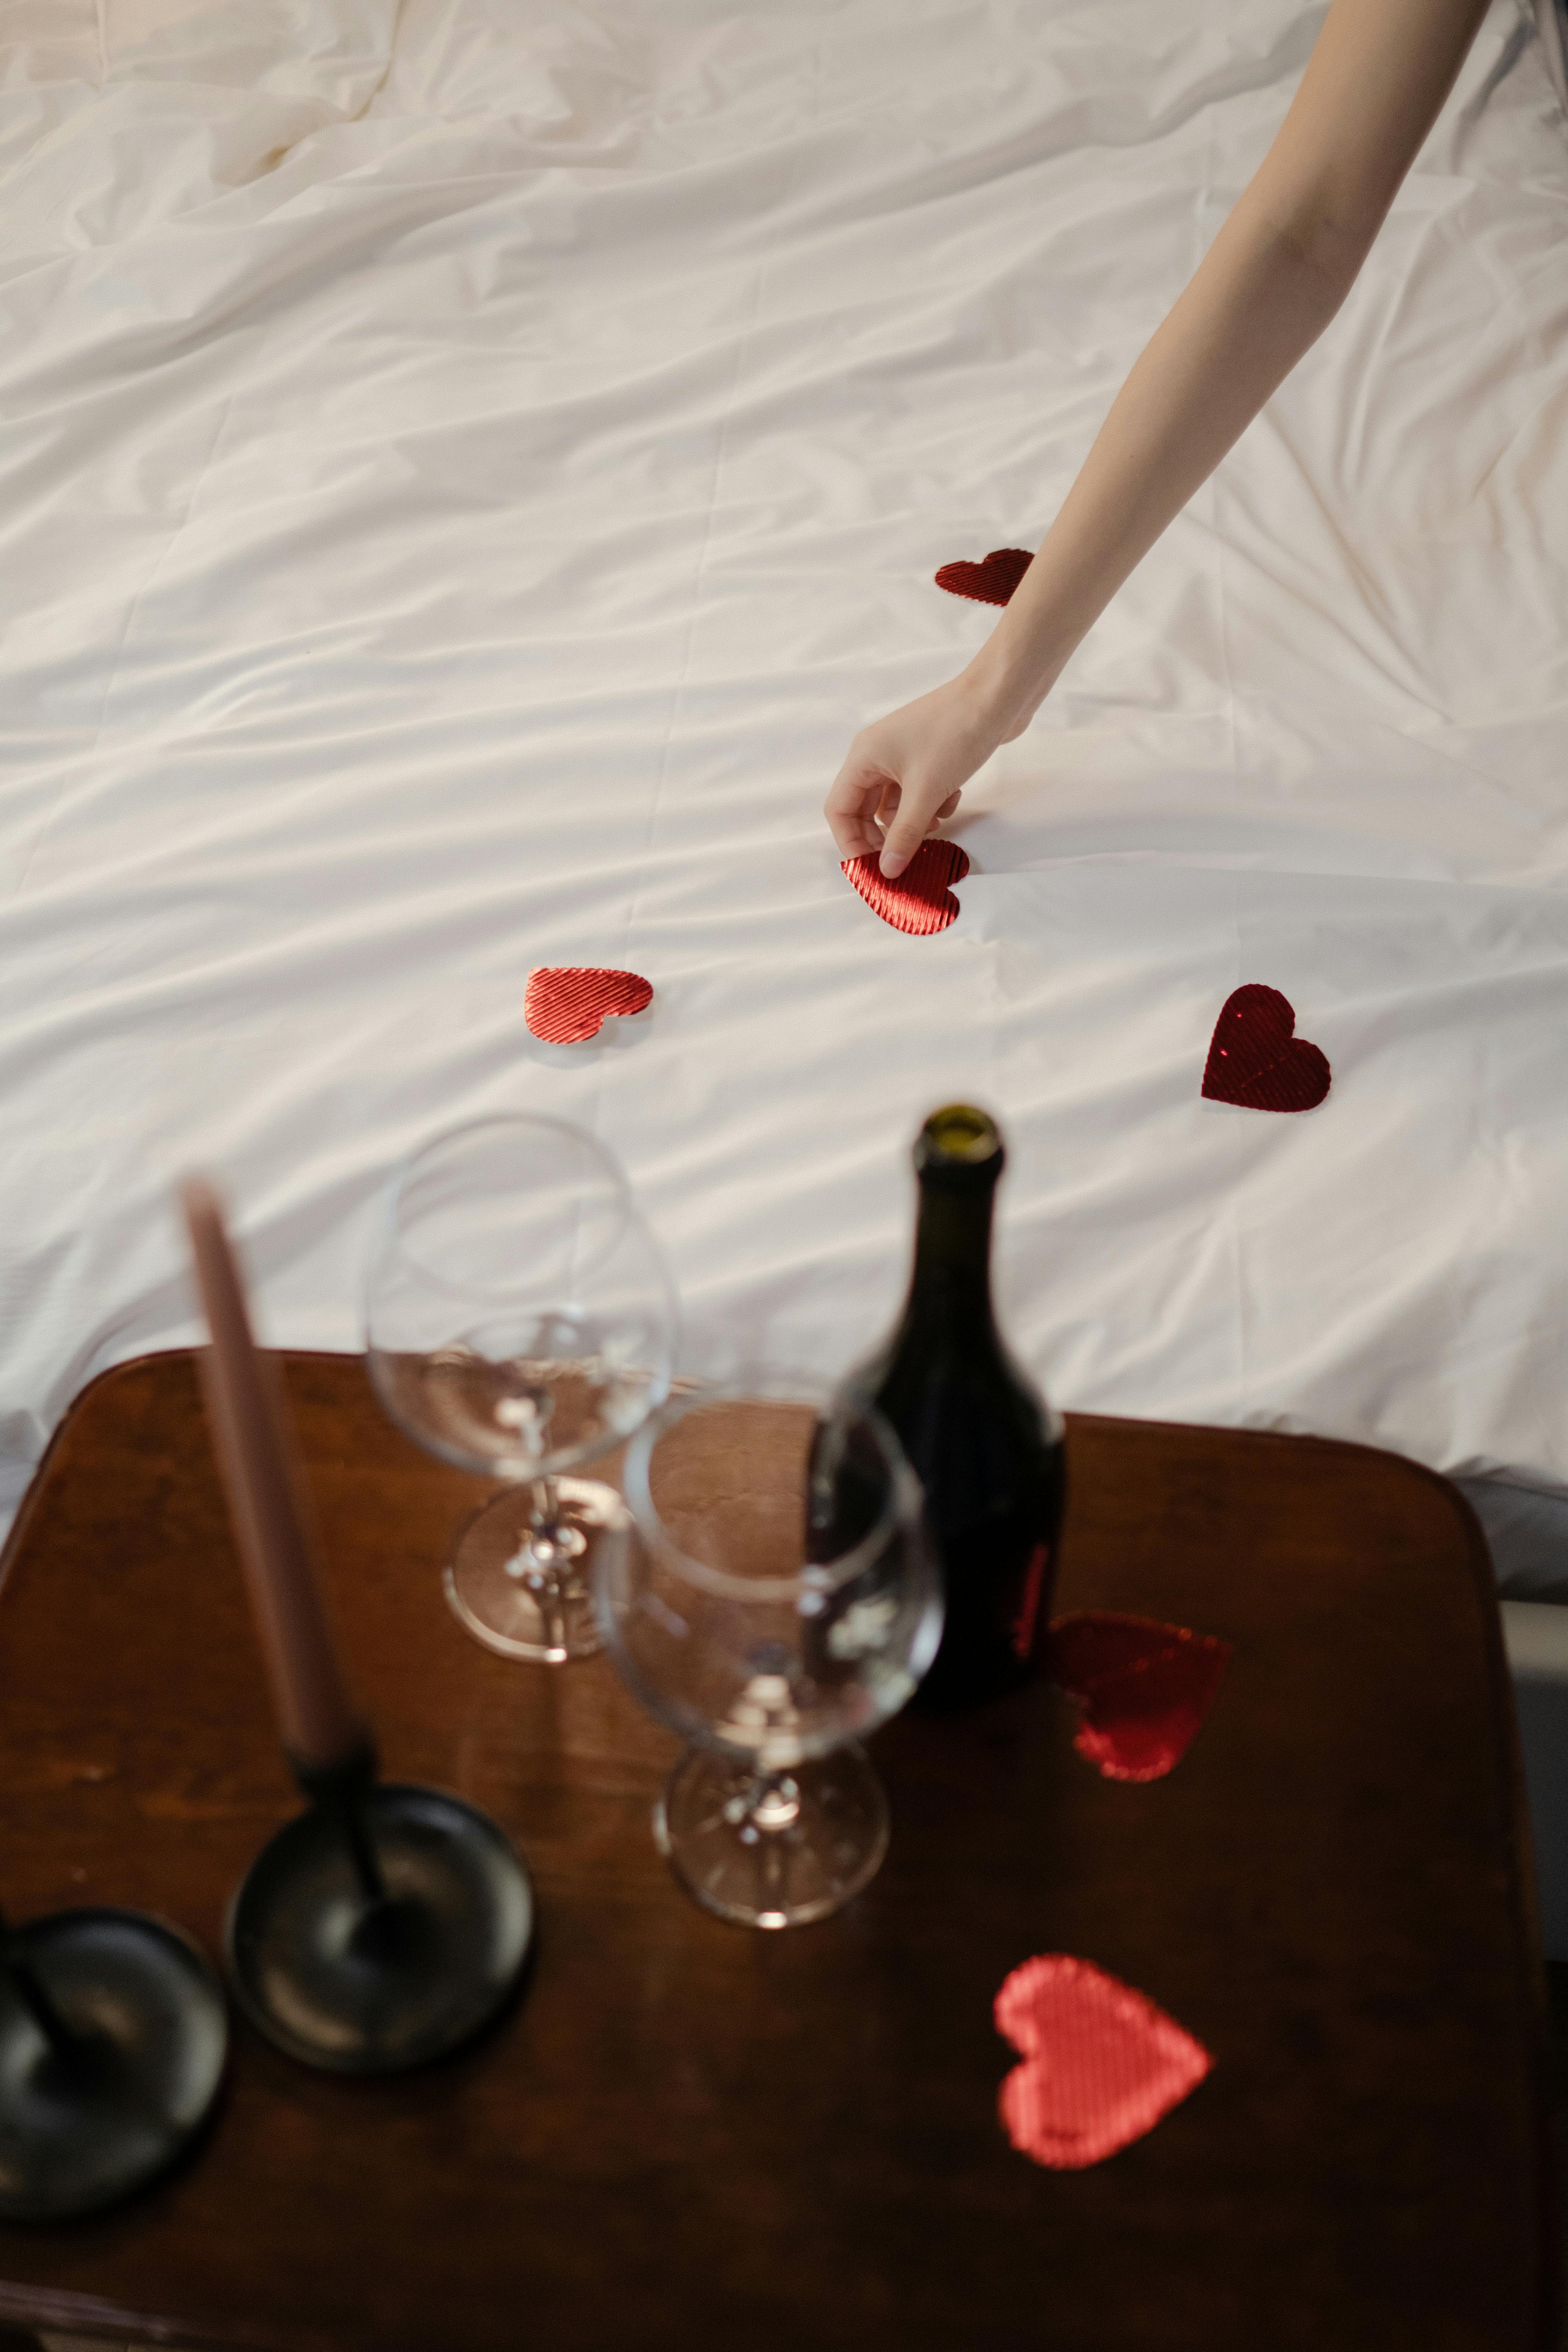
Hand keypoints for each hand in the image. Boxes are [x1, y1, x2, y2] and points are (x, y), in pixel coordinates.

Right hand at [824, 671, 1024, 879]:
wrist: (998, 696)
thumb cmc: (956, 733)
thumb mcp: (926, 792)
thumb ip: (904, 834)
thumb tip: (888, 870)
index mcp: (864, 757)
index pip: (839, 809)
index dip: (851, 843)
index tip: (872, 869)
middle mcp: (877, 754)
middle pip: (865, 809)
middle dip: (886, 835)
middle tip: (904, 859)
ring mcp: (902, 754)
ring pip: (895, 804)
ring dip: (914, 820)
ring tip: (938, 822)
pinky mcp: (927, 757)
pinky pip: (918, 793)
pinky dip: (932, 803)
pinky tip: (953, 797)